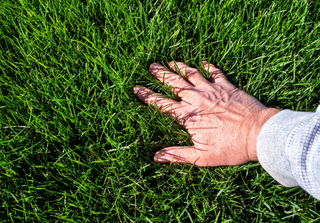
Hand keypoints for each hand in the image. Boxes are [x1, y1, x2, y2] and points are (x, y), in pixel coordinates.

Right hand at [134, 61, 279, 166]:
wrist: (258, 134)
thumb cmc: (230, 147)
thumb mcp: (202, 157)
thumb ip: (178, 155)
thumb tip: (157, 156)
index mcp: (188, 116)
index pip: (161, 104)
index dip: (147, 96)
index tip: (137, 88)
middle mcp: (197, 99)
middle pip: (174, 83)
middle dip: (161, 74)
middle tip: (151, 66)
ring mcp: (212, 90)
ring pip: (191, 74)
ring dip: (179, 67)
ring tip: (170, 61)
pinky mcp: (227, 86)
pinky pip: (216, 72)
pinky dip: (209, 66)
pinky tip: (204, 62)